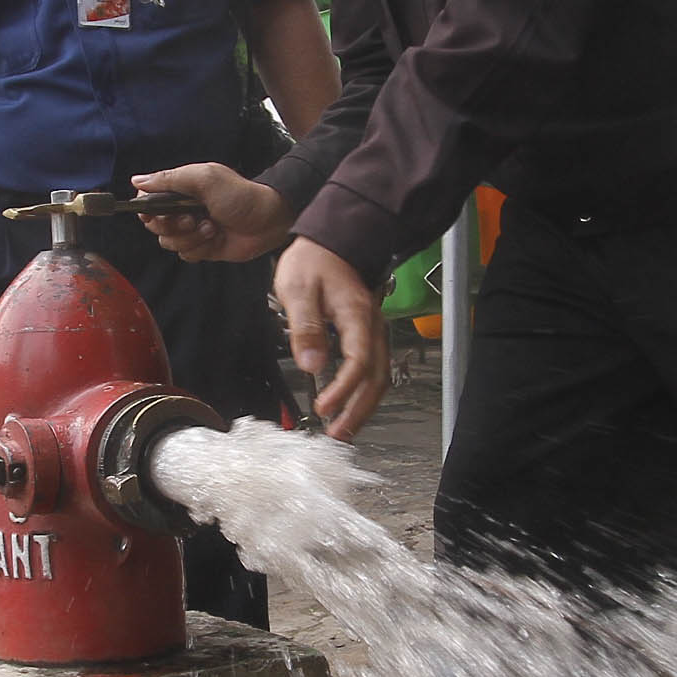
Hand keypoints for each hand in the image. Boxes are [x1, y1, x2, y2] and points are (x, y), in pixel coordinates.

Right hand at [130, 163, 292, 262]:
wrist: (269, 219)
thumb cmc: (240, 194)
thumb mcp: (204, 178)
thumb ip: (169, 179)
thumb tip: (137, 180)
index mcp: (181, 189)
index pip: (149, 201)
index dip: (147, 211)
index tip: (154, 214)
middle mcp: (184, 209)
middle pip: (156, 226)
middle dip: (173, 226)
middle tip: (192, 219)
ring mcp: (194, 230)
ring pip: (170, 243)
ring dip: (190, 238)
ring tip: (211, 227)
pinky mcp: (204, 247)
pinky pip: (187, 255)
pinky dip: (200, 248)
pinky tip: (216, 238)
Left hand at [273, 236, 387, 439]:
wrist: (331, 242)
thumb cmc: (313, 262)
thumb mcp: (298, 288)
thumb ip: (305, 326)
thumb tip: (311, 364)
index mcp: (356, 315)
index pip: (358, 361)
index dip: (343, 389)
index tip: (324, 407)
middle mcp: (371, 327)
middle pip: (377, 378)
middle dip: (359, 410)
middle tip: (338, 434)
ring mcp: (372, 332)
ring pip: (379, 377)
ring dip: (363, 407)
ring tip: (343, 429)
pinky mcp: (366, 336)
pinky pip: (372, 370)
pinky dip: (363, 393)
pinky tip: (347, 406)